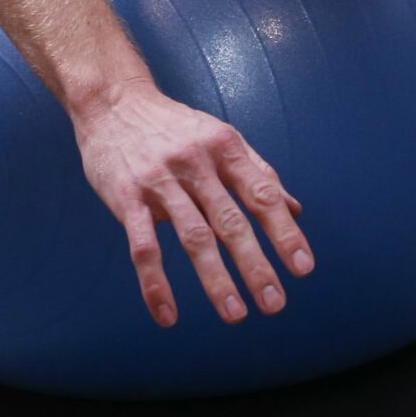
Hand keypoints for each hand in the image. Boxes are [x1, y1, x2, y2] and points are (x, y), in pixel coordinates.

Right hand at [72, 80, 314, 328]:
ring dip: (215, 279)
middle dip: (255, 265)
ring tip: (235, 314)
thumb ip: (258, 171)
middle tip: (274, 304)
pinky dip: (155, 284)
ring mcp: (159, 182)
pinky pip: (142, 247)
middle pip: (230, 221)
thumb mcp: (221, 137)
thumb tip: (295, 209)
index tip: (302, 268)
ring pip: (192, 237)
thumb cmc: (174, 125)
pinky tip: (168, 315)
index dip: (284, 232)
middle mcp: (195, 163)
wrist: (113, 102)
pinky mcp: (126, 198)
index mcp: (224, 148)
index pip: (262, 194)